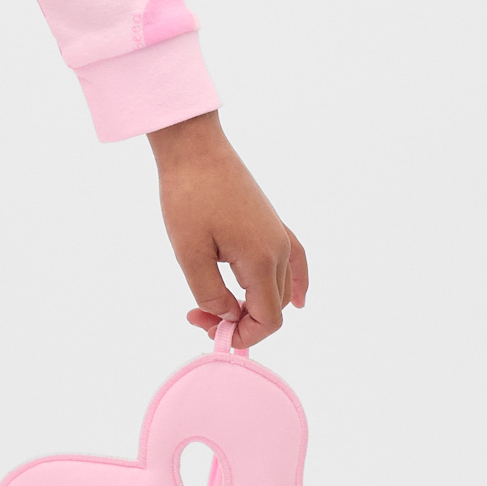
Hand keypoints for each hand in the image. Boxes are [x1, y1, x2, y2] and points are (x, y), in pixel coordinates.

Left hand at [147, 110, 307, 349]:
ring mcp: (279, 234)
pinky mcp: (272, 223)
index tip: (204, 325)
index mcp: (261, 259)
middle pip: (272, 308)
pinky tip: (298, 300)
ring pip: (278, 289)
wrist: (194, 148)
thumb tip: (228, 317)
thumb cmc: (188, 196)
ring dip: (252, 305)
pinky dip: (295, 284)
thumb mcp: (189, 253)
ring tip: (215, 303)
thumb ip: (210, 293)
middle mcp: (279, 249)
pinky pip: (296, 262)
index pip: (267, 319)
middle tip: (196, 312)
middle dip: (237, 321)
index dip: (240, 336)